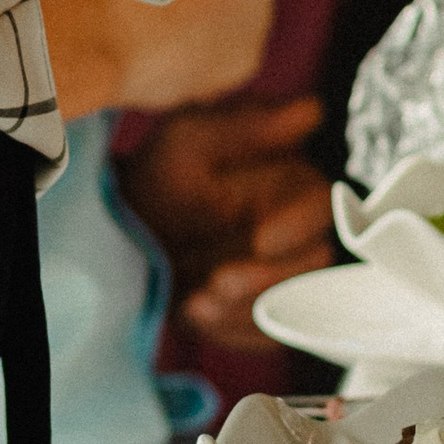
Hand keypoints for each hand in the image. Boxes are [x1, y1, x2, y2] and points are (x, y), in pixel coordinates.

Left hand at [115, 91, 336, 315]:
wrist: (119, 234)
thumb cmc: (155, 179)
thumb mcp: (190, 141)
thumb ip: (250, 126)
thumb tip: (312, 108)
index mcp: (288, 182)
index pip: (324, 204)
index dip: (300, 224)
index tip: (262, 238)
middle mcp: (295, 233)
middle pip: (316, 263)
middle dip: (269, 278)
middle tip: (219, 281)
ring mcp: (280, 278)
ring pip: (297, 305)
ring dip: (248, 308)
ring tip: (199, 301)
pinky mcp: (259, 316)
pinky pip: (266, 335)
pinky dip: (233, 331)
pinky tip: (196, 315)